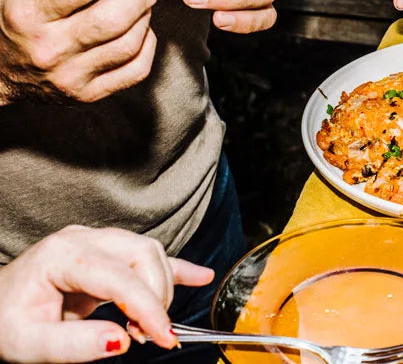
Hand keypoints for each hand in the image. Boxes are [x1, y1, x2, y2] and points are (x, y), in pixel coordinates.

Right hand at [0, 0, 164, 103]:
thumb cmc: (15, 9)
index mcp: (29, 10)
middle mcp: (49, 46)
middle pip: (113, 18)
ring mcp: (70, 75)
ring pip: (128, 44)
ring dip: (147, 15)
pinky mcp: (88, 94)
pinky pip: (135, 70)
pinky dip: (148, 46)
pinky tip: (143, 27)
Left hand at [0, 225, 213, 362]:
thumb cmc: (4, 322)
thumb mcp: (27, 344)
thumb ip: (73, 345)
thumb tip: (121, 341)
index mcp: (62, 256)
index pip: (121, 276)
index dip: (148, 307)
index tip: (163, 336)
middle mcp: (82, 240)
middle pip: (142, 255)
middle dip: (158, 296)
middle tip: (153, 336)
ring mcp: (96, 242)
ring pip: (149, 253)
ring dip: (161, 288)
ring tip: (147, 326)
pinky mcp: (106, 252)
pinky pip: (148, 256)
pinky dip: (176, 268)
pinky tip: (200, 276)